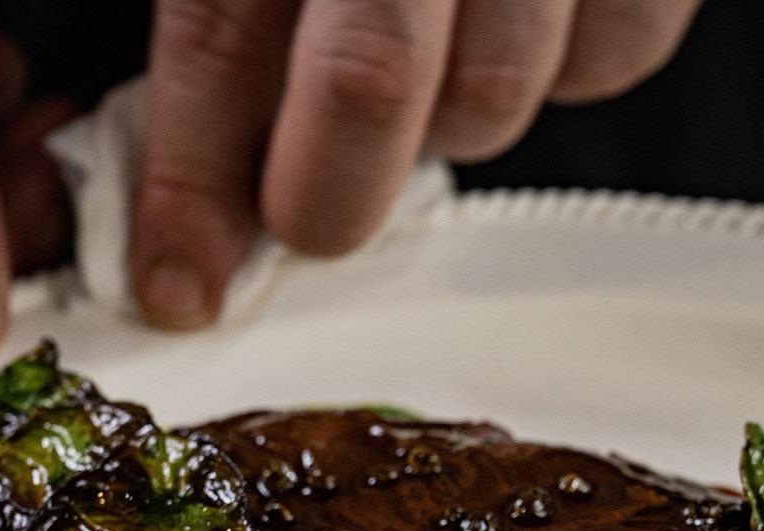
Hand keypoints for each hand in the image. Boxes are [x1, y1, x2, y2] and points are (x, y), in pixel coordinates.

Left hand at [133, 0, 701, 327]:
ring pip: (497, 93)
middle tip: (304, 224)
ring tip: (418, 82)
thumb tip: (148, 132)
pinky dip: (561, 76)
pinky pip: (615, 59)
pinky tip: (518, 31)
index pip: (224, 23)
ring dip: (442, 126)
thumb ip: (222, 2)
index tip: (174, 271)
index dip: (189, 167)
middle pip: (372, 76)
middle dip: (322, 193)